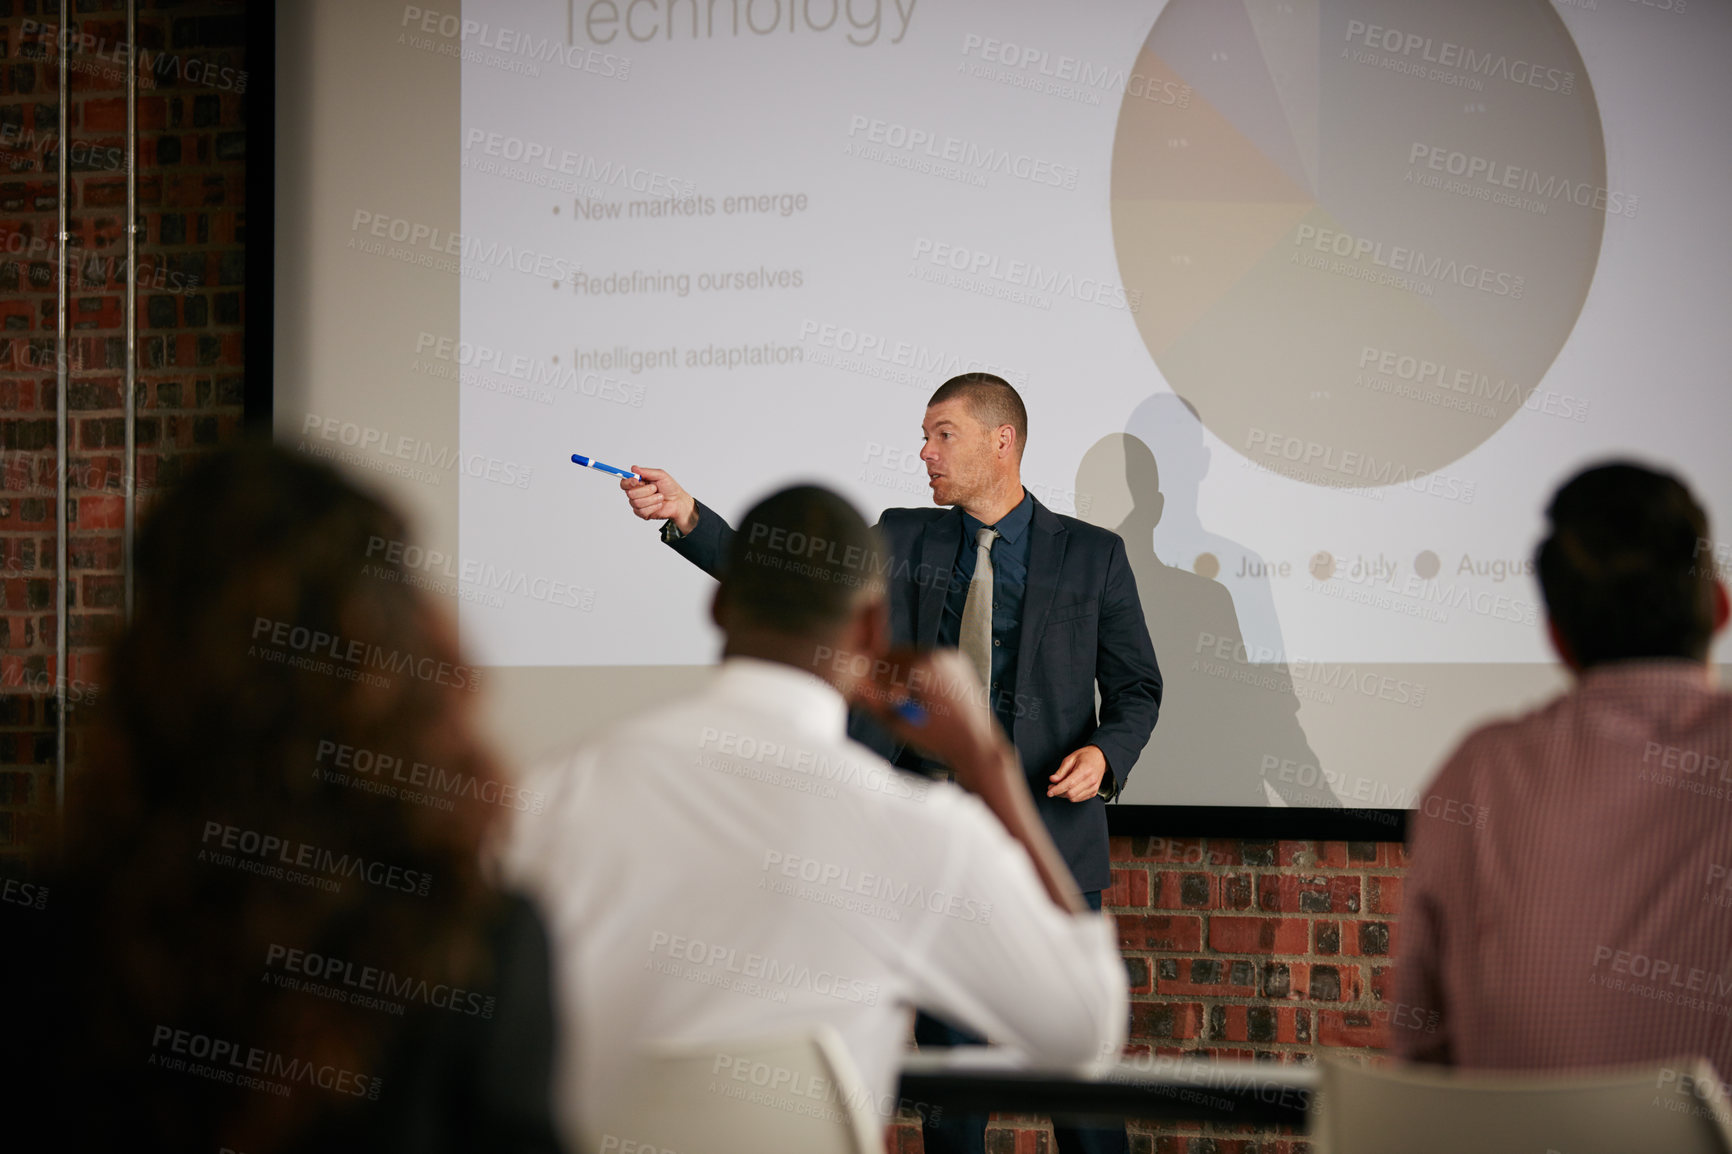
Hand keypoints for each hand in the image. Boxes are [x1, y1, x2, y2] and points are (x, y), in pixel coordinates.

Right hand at [621, 466, 696, 533]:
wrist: (678, 501)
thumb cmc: (670, 487)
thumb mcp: (660, 475)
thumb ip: (646, 472)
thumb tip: (634, 468)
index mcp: (637, 483)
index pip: (624, 483)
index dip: (628, 482)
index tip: (637, 480)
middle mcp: (635, 493)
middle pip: (630, 493)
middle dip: (645, 490)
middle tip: (655, 488)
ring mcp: (638, 504)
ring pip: (637, 502)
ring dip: (652, 499)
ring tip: (660, 496)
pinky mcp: (642, 513)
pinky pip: (642, 511)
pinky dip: (653, 506)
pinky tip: (659, 504)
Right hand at [847, 648, 1016, 797]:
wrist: (977, 745)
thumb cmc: (938, 738)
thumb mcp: (897, 722)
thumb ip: (873, 701)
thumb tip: (854, 686)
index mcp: (921, 667)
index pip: (882, 661)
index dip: (870, 674)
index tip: (864, 686)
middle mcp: (938, 656)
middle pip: (897, 655)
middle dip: (886, 672)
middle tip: (879, 692)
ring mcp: (951, 657)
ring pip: (914, 657)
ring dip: (903, 671)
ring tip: (900, 695)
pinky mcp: (959, 663)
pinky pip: (930, 662)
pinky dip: (921, 673)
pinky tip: (920, 693)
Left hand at [1048, 745, 1107, 801]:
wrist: (1100, 757)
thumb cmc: (1086, 756)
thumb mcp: (1070, 758)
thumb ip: (1061, 771)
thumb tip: (1053, 780)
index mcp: (1085, 770)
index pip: (1069, 784)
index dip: (1057, 789)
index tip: (1049, 792)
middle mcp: (1091, 780)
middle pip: (1071, 793)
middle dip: (1058, 792)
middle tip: (1052, 787)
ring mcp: (1093, 787)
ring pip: (1074, 798)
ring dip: (1064, 795)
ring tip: (1060, 787)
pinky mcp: (1093, 792)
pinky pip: (1079, 799)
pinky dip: (1071, 796)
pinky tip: (1068, 789)